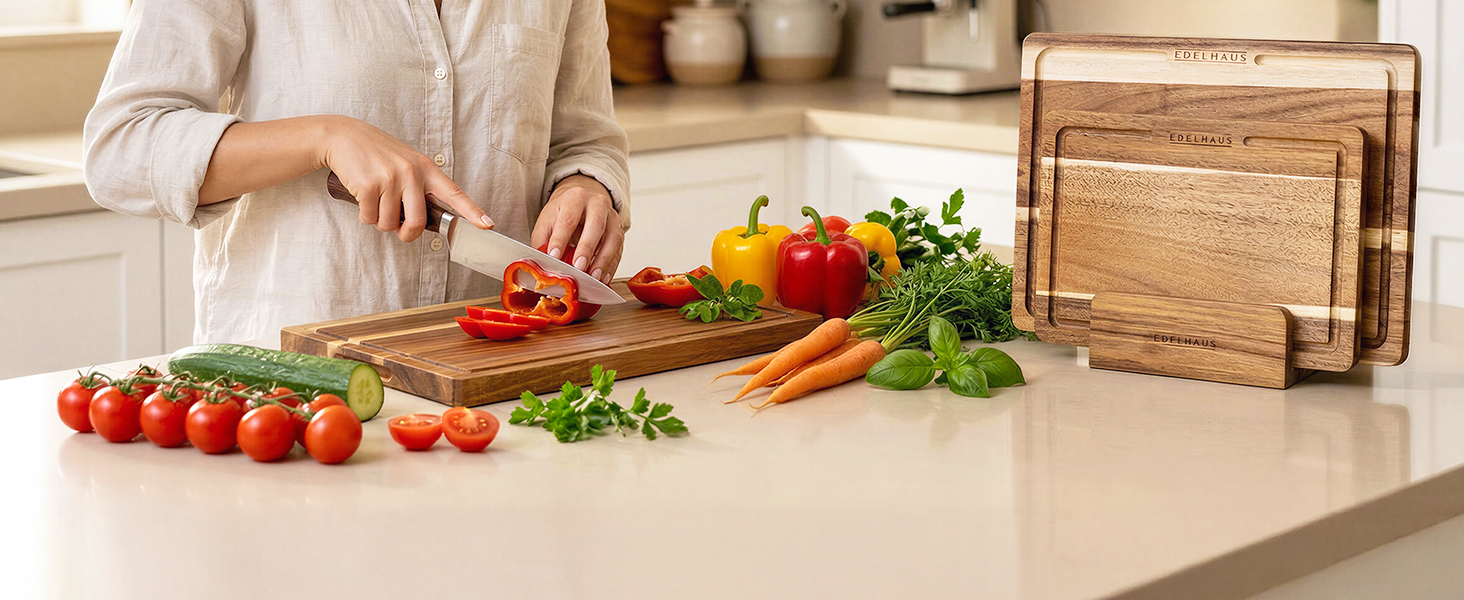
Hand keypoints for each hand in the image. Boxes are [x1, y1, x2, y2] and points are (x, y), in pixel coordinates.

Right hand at [318, 116, 492, 242]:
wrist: (345, 136)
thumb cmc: (378, 153)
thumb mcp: (407, 162)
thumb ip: (420, 187)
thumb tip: (422, 221)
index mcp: (426, 168)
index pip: (454, 193)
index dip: (472, 212)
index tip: (487, 225)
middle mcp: (411, 173)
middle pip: (416, 222)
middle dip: (406, 233)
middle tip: (399, 230)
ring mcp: (390, 178)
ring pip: (389, 223)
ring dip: (380, 222)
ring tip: (376, 202)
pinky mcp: (369, 185)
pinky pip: (369, 218)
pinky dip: (365, 216)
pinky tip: (363, 198)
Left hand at [531, 174, 622, 283]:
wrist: (582, 201)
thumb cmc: (563, 213)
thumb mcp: (547, 220)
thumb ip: (543, 241)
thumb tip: (542, 265)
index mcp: (575, 197)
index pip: (568, 219)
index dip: (560, 239)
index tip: (554, 256)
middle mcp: (597, 204)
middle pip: (596, 225)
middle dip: (587, 248)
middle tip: (579, 267)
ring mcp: (612, 217)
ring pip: (613, 238)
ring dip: (603, 260)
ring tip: (593, 277)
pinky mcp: (619, 231)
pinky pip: (619, 250)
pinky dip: (611, 266)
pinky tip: (603, 278)